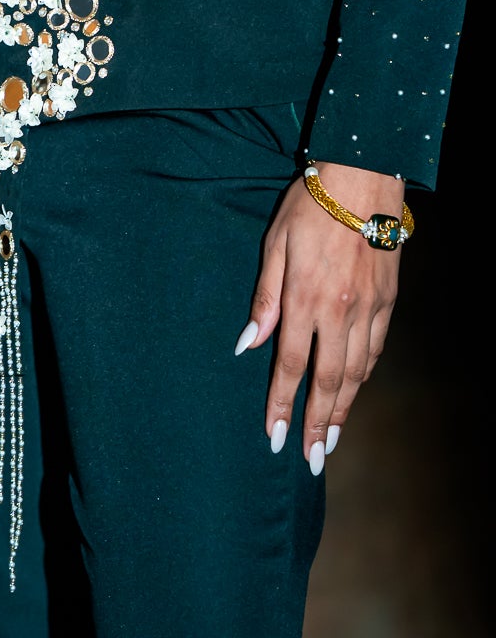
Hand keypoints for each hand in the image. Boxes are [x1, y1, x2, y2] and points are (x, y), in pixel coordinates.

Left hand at [237, 160, 403, 472]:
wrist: (363, 179)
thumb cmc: (308, 207)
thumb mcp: (274, 246)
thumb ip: (263, 299)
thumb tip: (248, 345)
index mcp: (306, 299)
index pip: (290, 366)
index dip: (281, 405)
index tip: (274, 437)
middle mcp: (341, 311)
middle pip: (329, 381)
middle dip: (318, 424)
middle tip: (312, 459)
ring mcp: (369, 308)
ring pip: (357, 372)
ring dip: (344, 409)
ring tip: (332, 439)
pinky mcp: (388, 301)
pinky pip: (375, 350)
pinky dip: (364, 376)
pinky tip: (354, 391)